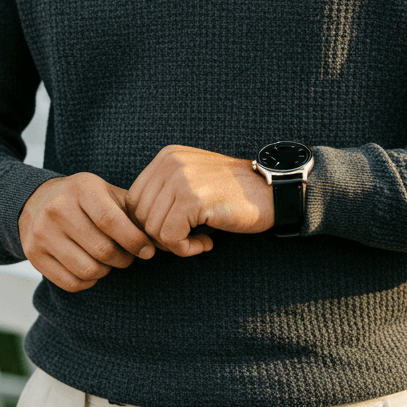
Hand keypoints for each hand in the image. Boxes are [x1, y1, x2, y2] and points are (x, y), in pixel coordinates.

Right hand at [19, 173, 157, 292]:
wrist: (36, 200)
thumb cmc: (84, 200)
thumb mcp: (107, 193)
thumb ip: (133, 212)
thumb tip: (163, 238)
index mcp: (81, 189)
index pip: (111, 221)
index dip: (134, 241)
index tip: (148, 251)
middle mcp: (57, 209)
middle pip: (102, 250)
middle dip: (124, 259)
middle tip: (128, 257)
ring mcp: (42, 233)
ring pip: (87, 269)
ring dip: (106, 271)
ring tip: (109, 261)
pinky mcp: (33, 254)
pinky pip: (70, 282)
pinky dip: (88, 282)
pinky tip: (91, 269)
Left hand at [125, 145, 275, 256]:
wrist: (273, 193)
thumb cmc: (235, 195)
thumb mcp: (194, 183)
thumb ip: (165, 195)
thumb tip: (136, 227)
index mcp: (166, 157)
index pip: (133, 200)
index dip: (150, 223)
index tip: (177, 231)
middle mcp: (170, 163)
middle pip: (140, 215)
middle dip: (161, 236)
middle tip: (189, 240)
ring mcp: (180, 179)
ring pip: (153, 229)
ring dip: (175, 245)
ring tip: (200, 241)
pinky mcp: (192, 200)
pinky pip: (170, 238)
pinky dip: (186, 249)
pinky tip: (207, 243)